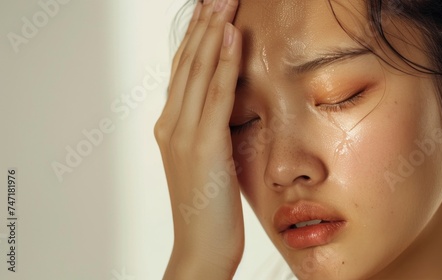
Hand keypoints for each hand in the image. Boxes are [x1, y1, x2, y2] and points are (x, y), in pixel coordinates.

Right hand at [154, 0, 242, 278]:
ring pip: (197, 71)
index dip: (195, 39)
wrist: (201, 246)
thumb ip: (208, 132)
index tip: (208, 13)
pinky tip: (231, 36)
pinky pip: (214, 94)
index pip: (182, 73)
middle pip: (186, 64)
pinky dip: (222, 62)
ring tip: (222, 2)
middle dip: (202, 25)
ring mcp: (183, 133)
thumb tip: (221, 110)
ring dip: (212, 32)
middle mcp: (171, 124)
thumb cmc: (207, 209)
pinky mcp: (202, 145)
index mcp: (171, 128)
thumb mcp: (207, 162)